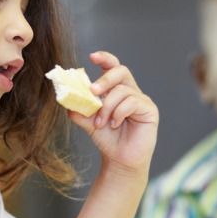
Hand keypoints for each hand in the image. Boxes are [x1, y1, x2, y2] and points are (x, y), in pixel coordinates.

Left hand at [68, 51, 158, 179]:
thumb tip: (66, 100)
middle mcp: (131, 91)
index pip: (113, 67)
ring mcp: (142, 100)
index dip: (105, 59)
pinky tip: (114, 125)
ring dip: (107, 106)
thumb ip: (80, 110)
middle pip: (121, 71)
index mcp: (117, 90)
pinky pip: (132, 102)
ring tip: (100, 122)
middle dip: (104, 79)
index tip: (92, 57)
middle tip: (91, 91)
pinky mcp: (150, 110)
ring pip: (122, 90)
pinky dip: (118, 113)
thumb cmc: (107, 139)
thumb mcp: (89, 122)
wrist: (119, 160)